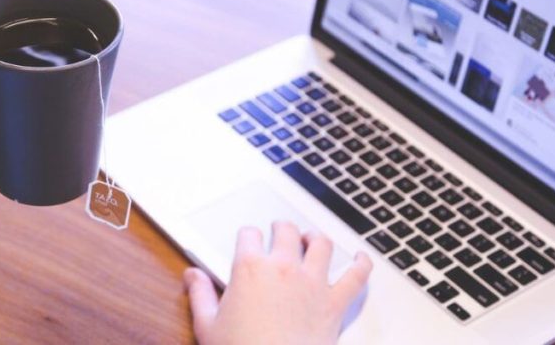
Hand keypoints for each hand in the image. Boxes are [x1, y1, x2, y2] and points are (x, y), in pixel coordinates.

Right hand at [184, 222, 371, 344]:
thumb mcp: (207, 326)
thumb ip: (200, 294)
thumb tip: (192, 275)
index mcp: (250, 269)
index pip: (249, 234)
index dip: (247, 236)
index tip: (248, 241)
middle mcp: (284, 268)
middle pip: (286, 231)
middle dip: (281, 228)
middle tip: (280, 231)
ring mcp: (313, 283)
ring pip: (321, 244)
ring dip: (316, 237)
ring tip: (311, 238)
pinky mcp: (335, 303)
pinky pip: (356, 276)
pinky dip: (362, 264)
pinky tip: (362, 258)